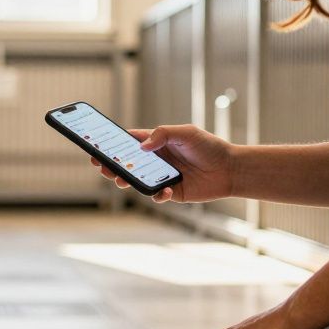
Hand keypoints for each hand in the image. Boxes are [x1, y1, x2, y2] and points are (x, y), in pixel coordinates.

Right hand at [90, 124, 234, 202]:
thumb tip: (142, 147)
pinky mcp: (171, 193)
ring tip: (120, 179)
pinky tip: (166, 191)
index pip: (130, 142)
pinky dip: (158, 195)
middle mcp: (156, 161)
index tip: (97, 145)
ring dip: (126, 181)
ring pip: (136, 181)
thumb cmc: (209, 147)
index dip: (113, 144)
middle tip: (102, 166)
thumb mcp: (187, 133)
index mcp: (157, 143)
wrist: (230, 169)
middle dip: (112, 165)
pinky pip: (157, 196)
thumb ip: (163, 134)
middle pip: (127, 163)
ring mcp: (162, 177)